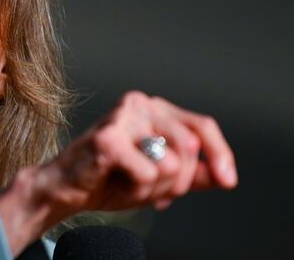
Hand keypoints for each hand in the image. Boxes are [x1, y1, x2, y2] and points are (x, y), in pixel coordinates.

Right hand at [0, 91, 236, 254]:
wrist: (65, 189)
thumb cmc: (109, 178)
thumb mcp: (160, 178)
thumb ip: (192, 173)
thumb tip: (225, 176)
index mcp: (154, 108)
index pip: (202, 126)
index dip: (220, 154)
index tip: (228, 181)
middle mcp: (140, 104)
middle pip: (190, 146)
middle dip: (177, 181)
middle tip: (151, 190)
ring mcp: (122, 117)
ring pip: (172, 162)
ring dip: (155, 187)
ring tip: (128, 182)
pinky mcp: (108, 137)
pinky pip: (149, 172)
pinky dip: (137, 188)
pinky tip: (115, 180)